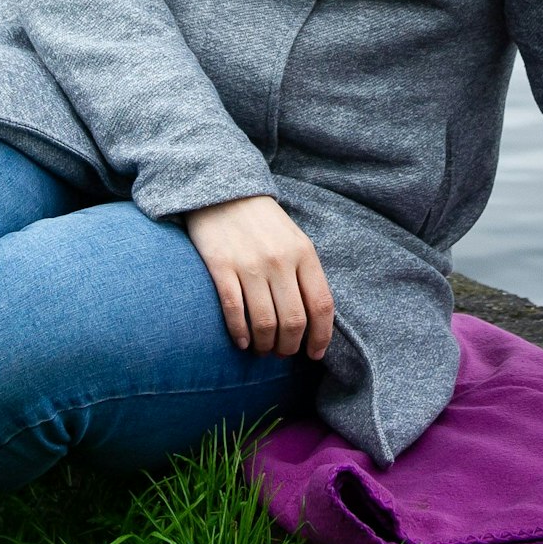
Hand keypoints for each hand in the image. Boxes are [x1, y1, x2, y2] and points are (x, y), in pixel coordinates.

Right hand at [185, 194, 333, 360]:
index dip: (320, 337)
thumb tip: (313, 320)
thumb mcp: (294, 239)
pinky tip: (241, 341)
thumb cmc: (262, 221)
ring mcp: (249, 263)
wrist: (222, 190)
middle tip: (282, 352)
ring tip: (261, 349)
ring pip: (265, 322)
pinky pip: (234, 310)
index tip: (314, 353)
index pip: (321, 306)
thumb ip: (305, 274)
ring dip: (264, 344)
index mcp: (303, 253)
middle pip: (293, 320)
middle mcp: (279, 260)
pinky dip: (239, 332)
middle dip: (289, 346)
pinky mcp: (221, 265)